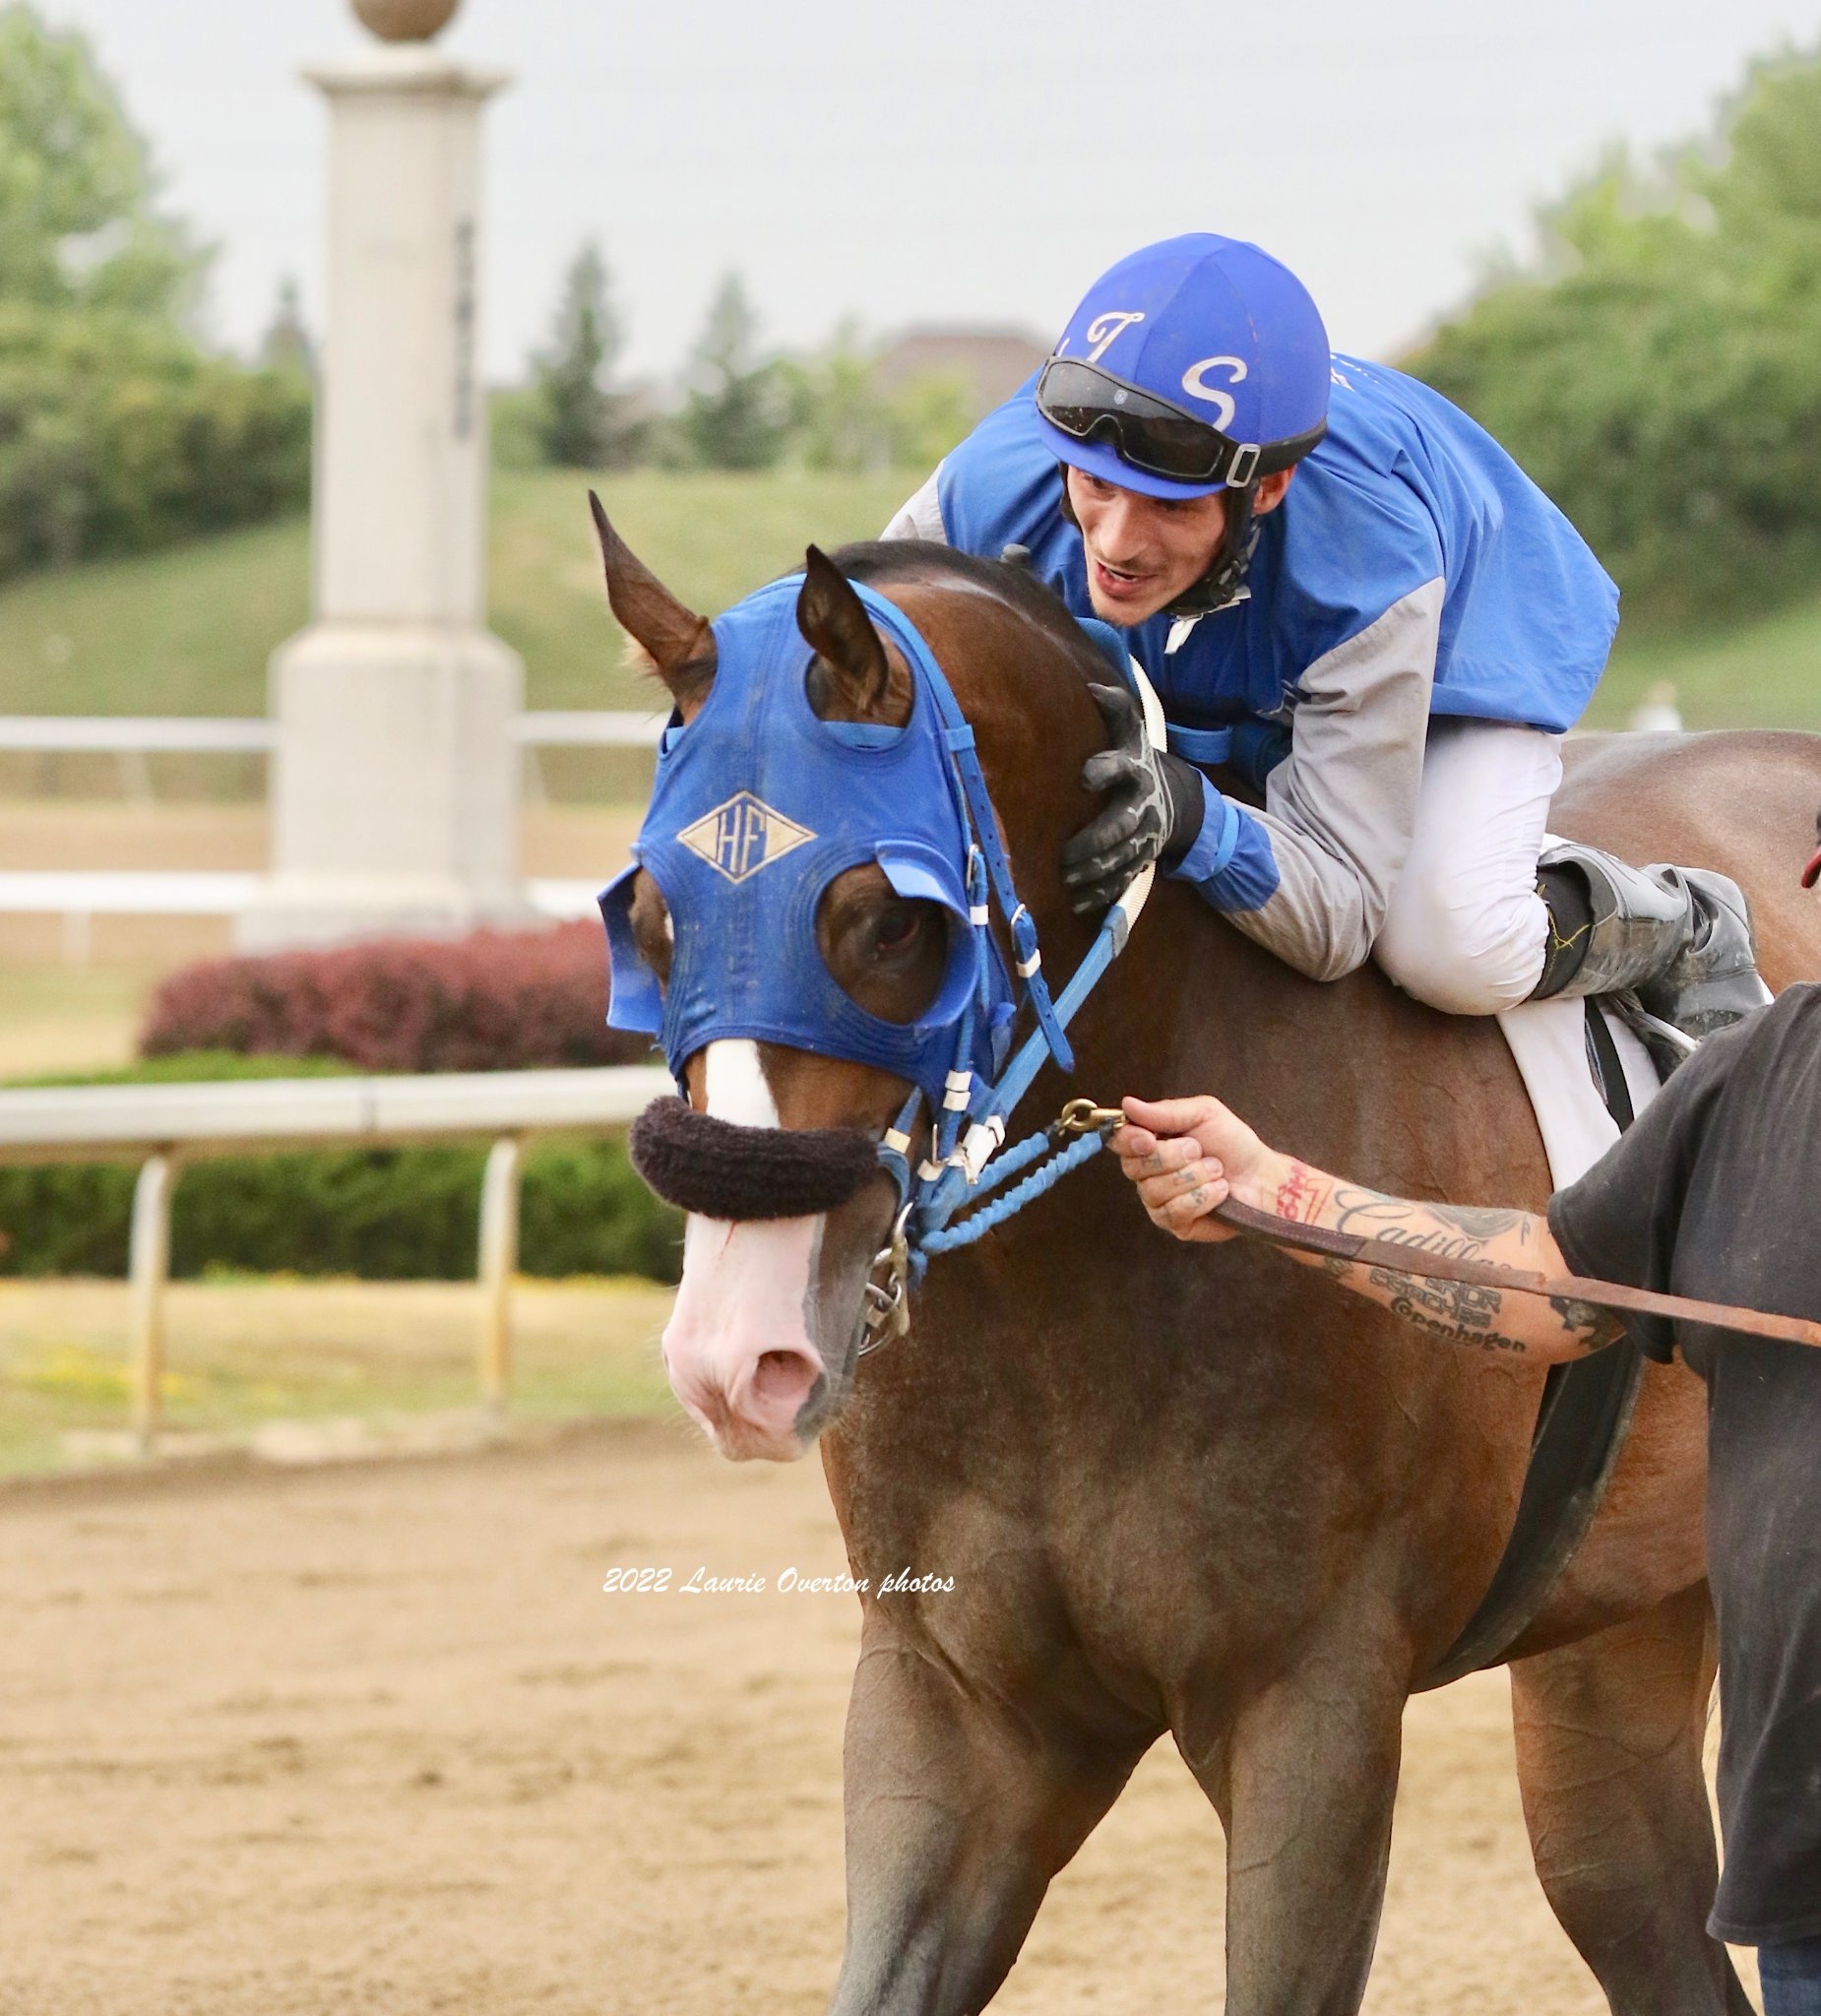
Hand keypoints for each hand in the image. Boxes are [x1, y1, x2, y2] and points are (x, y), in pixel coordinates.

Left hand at [1059, 684, 1205, 913]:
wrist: (1178, 800)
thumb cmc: (1139, 762)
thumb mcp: (1132, 734)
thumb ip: (1117, 711)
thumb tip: (1092, 688)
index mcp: (1136, 770)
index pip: (1122, 767)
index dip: (1106, 770)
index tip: (1085, 777)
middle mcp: (1143, 805)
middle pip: (1120, 827)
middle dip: (1093, 843)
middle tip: (1064, 856)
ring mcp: (1145, 837)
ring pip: (1120, 859)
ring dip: (1093, 873)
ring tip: (1066, 880)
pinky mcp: (1141, 859)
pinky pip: (1122, 880)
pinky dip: (1100, 894)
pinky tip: (1077, 903)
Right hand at [1110, 1093, 1269, 1243]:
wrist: (1260, 1177)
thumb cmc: (1232, 1143)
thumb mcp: (1203, 1113)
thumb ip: (1165, 1111)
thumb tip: (1128, 1104)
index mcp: (1149, 1141)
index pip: (1119, 1140)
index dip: (1129, 1140)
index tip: (1149, 1138)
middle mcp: (1146, 1173)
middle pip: (1134, 1167)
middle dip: (1173, 1157)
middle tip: (1199, 1150)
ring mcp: (1157, 1201)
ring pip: (1155, 1190)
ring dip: (1194, 1177)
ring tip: (1216, 1170)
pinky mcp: (1174, 1224)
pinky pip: (1175, 1211)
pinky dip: (1203, 1197)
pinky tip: (1219, 1191)